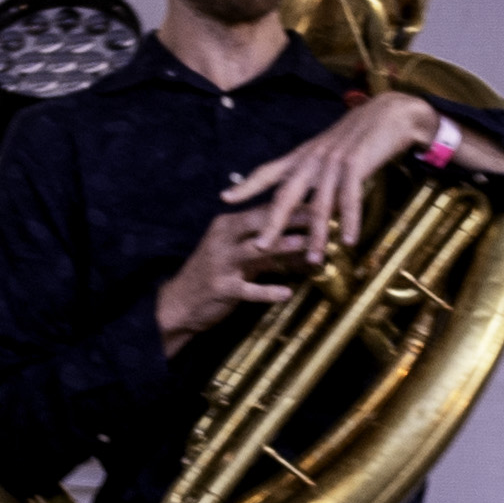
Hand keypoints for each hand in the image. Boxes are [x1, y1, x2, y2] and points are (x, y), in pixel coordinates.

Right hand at [153, 178, 319, 346]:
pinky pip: (247, 289)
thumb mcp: (240, 257)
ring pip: (255, 250)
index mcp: (227, 225)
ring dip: (283, 246)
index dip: (293, 203)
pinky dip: (267, 291)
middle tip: (324, 214)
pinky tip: (287, 293)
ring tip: (308, 244)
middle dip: (293, 217)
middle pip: (262, 222)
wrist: (179, 303)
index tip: (322, 199)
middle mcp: (223, 238)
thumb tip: (305, 244)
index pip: (264, 209)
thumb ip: (269, 250)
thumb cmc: (215, 276)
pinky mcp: (221, 287)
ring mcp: (220, 262)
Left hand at [240, 87, 480, 278]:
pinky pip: (350, 197)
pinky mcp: (356, 163)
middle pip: (286, 195)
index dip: (246, 185)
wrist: (391, 112)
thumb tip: (304, 196)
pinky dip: (350, 220)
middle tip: (259, 247)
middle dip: (272, 222)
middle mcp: (313, 158)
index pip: (268, 171)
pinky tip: (350, 240)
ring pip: (319, 204)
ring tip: (313, 261)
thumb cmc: (361, 135)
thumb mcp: (330, 150)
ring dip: (317, 235)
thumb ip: (314, 170)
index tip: (225, 197)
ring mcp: (333, 161)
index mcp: (304, 155)